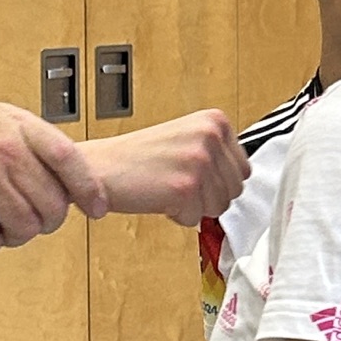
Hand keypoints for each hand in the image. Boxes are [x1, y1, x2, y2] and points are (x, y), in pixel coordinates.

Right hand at [0, 104, 109, 256]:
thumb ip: (33, 143)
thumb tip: (77, 178)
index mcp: (18, 127)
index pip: (69, 160)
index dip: (89, 189)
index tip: (98, 209)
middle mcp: (4, 150)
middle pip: (51, 207)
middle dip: (43, 223)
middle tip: (24, 221)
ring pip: (24, 230)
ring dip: (10, 236)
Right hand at [91, 110, 246, 224]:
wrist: (98, 167)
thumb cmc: (135, 158)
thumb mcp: (186, 138)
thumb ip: (216, 152)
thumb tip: (241, 178)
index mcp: (214, 120)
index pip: (243, 169)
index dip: (217, 181)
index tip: (192, 175)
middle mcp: (210, 136)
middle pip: (235, 190)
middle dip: (208, 195)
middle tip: (176, 182)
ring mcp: (199, 161)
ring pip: (219, 207)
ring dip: (193, 206)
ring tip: (166, 187)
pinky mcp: (186, 187)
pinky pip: (197, 219)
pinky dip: (177, 215)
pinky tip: (158, 196)